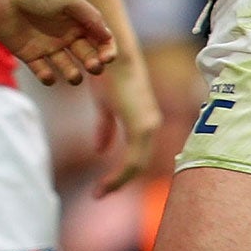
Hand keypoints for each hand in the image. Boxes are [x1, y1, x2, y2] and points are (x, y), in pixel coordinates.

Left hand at [0, 0, 114, 85]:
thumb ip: (90, 17)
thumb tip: (108, 37)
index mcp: (78, 20)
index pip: (101, 39)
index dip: (107, 50)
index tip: (106, 57)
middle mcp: (65, 34)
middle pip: (87, 56)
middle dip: (93, 65)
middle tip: (92, 66)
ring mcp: (47, 45)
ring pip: (67, 67)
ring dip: (73, 75)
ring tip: (73, 76)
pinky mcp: (29, 53)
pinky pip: (43, 72)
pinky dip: (47, 78)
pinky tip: (48, 74)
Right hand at [88, 58, 159, 195]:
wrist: (109, 56)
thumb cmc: (106, 76)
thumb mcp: (104, 108)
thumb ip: (105, 129)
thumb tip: (101, 151)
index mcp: (143, 123)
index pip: (136, 157)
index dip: (120, 174)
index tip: (101, 186)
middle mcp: (150, 127)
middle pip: (138, 165)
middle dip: (118, 182)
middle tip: (99, 194)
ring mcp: (148, 128)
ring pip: (137, 166)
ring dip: (117, 182)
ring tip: (99, 192)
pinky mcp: (141, 127)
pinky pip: (132, 160)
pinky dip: (118, 176)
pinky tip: (103, 184)